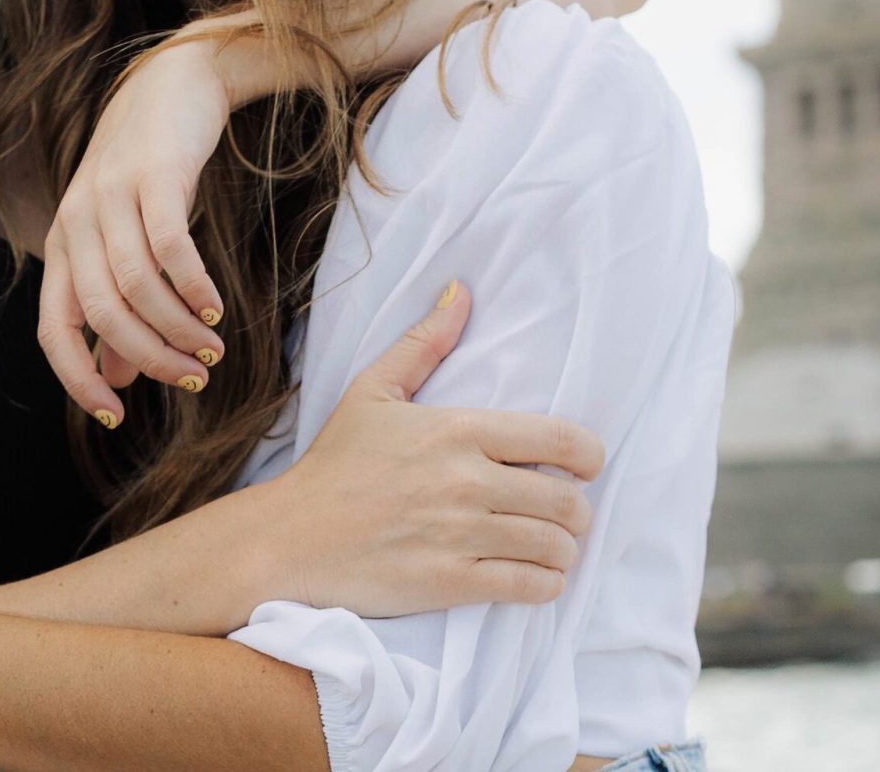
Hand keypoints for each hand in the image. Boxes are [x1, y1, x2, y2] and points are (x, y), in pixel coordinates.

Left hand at [38, 36, 234, 422]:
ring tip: (212, 350)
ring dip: (177, 328)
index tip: (116, 418)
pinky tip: (215, 308)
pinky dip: (192, 285)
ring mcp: (110, 196)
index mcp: (61, 247)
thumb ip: (115, 309)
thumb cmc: (146, 174)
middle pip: (101, 313)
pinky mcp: (152, 175)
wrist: (171, 86)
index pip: (54, 330)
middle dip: (147, 357)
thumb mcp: (121, 242)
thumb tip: (115, 377)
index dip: (78, 380)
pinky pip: (169, 245)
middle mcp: (75, 223)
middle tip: (192, 379)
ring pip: (136, 284)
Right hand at [257, 281, 603, 614]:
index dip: (589, 456)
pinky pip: (531, 587)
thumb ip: (424, 343)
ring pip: (555, 546)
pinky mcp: (452, 583)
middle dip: (578, 509)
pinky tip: (534, 575)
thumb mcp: (373, 391)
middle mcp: (467, 481)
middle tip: (564, 512)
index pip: (562, 441)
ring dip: (563, 548)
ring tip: (549, 545)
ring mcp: (461, 536)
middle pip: (567, 500)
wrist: (290, 537)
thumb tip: (461, 292)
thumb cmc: (335, 463)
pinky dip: (546, 584)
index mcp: (457, 430)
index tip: (583, 466)